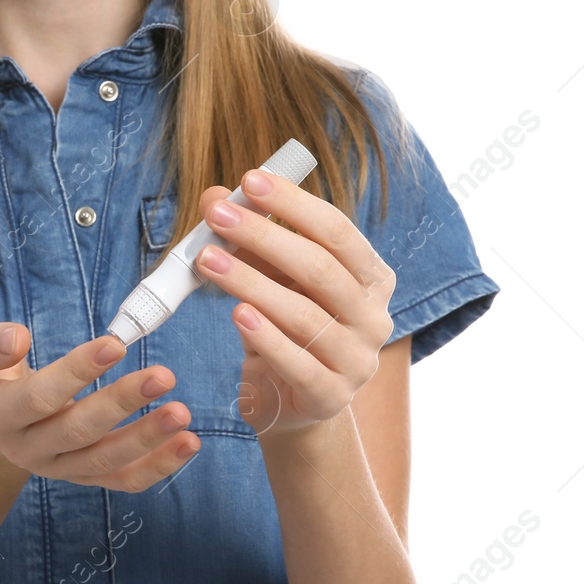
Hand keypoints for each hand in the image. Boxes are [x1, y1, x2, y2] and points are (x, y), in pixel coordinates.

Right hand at [0, 322, 199, 492]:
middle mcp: (29, 449)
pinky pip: (121, 480)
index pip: (40, 396)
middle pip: (79, 431)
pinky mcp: (83, 476)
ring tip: (182, 414)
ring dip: (148, 439)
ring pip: (105, 460)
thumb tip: (17, 337)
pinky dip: (158, 466)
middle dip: (123, 403)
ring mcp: (58, 468)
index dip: (77, 371)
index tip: (115, 344)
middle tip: (164, 376)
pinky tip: (189, 444)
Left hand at [194, 168, 396, 436]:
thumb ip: (249, 241)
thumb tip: (215, 197)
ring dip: (251, 282)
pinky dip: (266, 337)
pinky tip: (236, 313)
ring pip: (305, 315)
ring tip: (208, 260)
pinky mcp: (330, 396)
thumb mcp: (269, 279)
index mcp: (371, 278)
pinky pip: (297, 363)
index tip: (249, 180)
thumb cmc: (283, 328)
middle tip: (218, 216)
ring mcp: (357, 360)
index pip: (337, 231)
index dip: (292, 204)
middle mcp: (374, 316)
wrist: (290, 403)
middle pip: (320, 268)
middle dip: (265, 236)